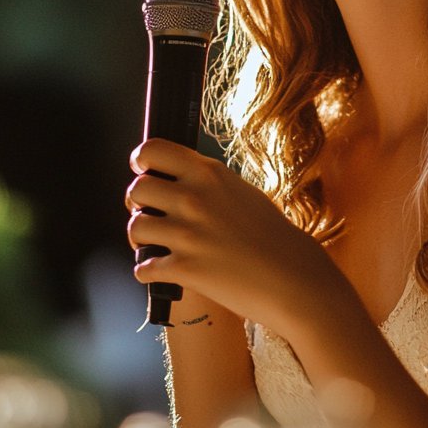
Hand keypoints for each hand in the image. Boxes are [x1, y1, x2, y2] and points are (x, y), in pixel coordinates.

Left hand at [125, 138, 337, 333]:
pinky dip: (149, 271)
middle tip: (150, 213)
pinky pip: (143, 267)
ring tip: (156, 244)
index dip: (141, 160)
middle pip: (136, 189)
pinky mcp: (184, 269)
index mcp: (209, 174)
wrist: (292, 277)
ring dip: (140, 238)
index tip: (143, 170)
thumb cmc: (273, 236)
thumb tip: (178, 182)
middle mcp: (194, 198)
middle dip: (137, 203)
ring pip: (135, 227)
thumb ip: (209, 184)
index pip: (153, 150)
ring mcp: (187, 234)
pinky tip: (163, 271)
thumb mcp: (242, 192)